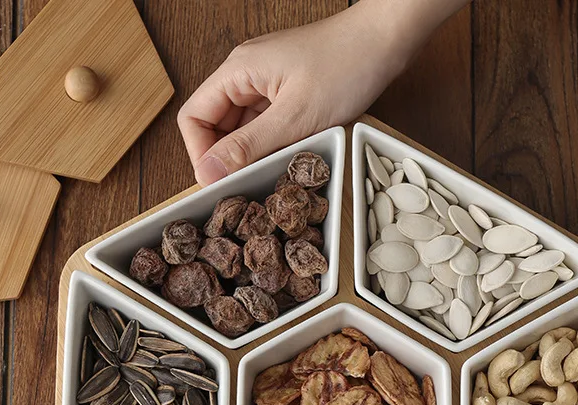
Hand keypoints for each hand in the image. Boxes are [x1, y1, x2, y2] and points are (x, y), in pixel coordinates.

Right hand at [178, 0, 469, 184]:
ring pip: (242, 130)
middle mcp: (245, 76)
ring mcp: (266, 85)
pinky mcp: (286, 94)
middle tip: (246, 189)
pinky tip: (287, 161)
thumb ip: (249, 146)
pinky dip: (271, 147)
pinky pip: (266, 127)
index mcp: (237, 72)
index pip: (193, 118)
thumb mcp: (295, 118)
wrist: (384, 42)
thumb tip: (209, 172)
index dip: (200, 155)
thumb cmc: (345, 67)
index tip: (218, 184)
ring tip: (270, 176)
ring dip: (252, 156)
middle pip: (215, 126)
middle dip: (227, 159)